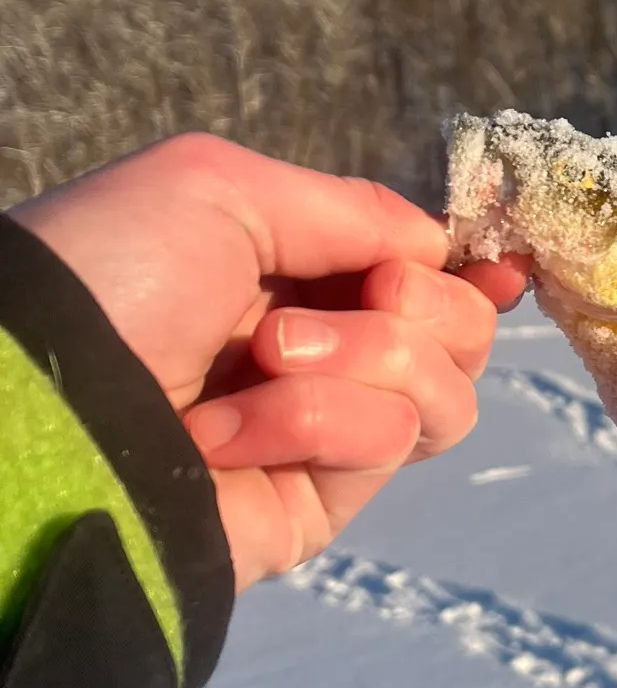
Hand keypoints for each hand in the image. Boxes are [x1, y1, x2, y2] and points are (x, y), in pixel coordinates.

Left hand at [9, 134, 529, 591]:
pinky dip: (317, 419)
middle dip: (424, 303)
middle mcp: (325, 353)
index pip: (422, 276)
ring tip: (267, 360)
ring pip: (447, 391)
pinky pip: (393, 438)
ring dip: (367, 356)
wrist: (40, 409)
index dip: (466, 270)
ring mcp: (328, 433)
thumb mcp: (223, 187)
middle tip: (365, 296)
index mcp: (297, 275)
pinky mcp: (324, 500)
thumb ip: (354, 207)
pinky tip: (226, 431)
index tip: (501, 265)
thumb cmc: (114, 275)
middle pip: (462, 333)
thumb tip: (445, 245)